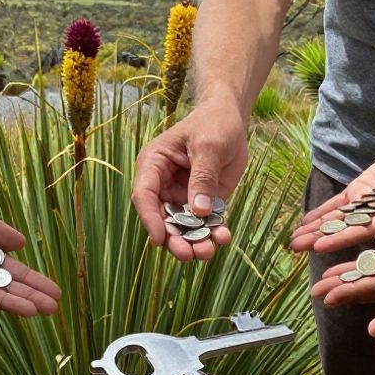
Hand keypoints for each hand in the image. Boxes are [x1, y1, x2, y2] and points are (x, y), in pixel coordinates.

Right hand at [131, 104, 245, 260]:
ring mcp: (182, 196)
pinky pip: (204, 223)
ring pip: (183, 226)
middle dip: (175, 239)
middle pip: (162, 218)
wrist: (230, 120)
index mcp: (154, 165)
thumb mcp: (209, 146)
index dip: (150, 219)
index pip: (144, 195)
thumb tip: (199, 210)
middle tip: (189, 255)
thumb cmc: (213, 124)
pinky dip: (212, 233)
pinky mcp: (202, 203)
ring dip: (194, 241)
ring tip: (207, 252)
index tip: (160, 239)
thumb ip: (203, 177)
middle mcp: (163, 184)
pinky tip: (223, 237)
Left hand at [289, 137, 374, 253]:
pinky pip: (339, 205)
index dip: (344, 238)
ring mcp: (367, 205)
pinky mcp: (361, 193)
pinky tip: (306, 222)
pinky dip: (323, 212)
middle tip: (295, 247)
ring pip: (339, 219)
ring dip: (317, 229)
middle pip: (346, 229)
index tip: (321, 246)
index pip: (366, 230)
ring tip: (294, 240)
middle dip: (321, 238)